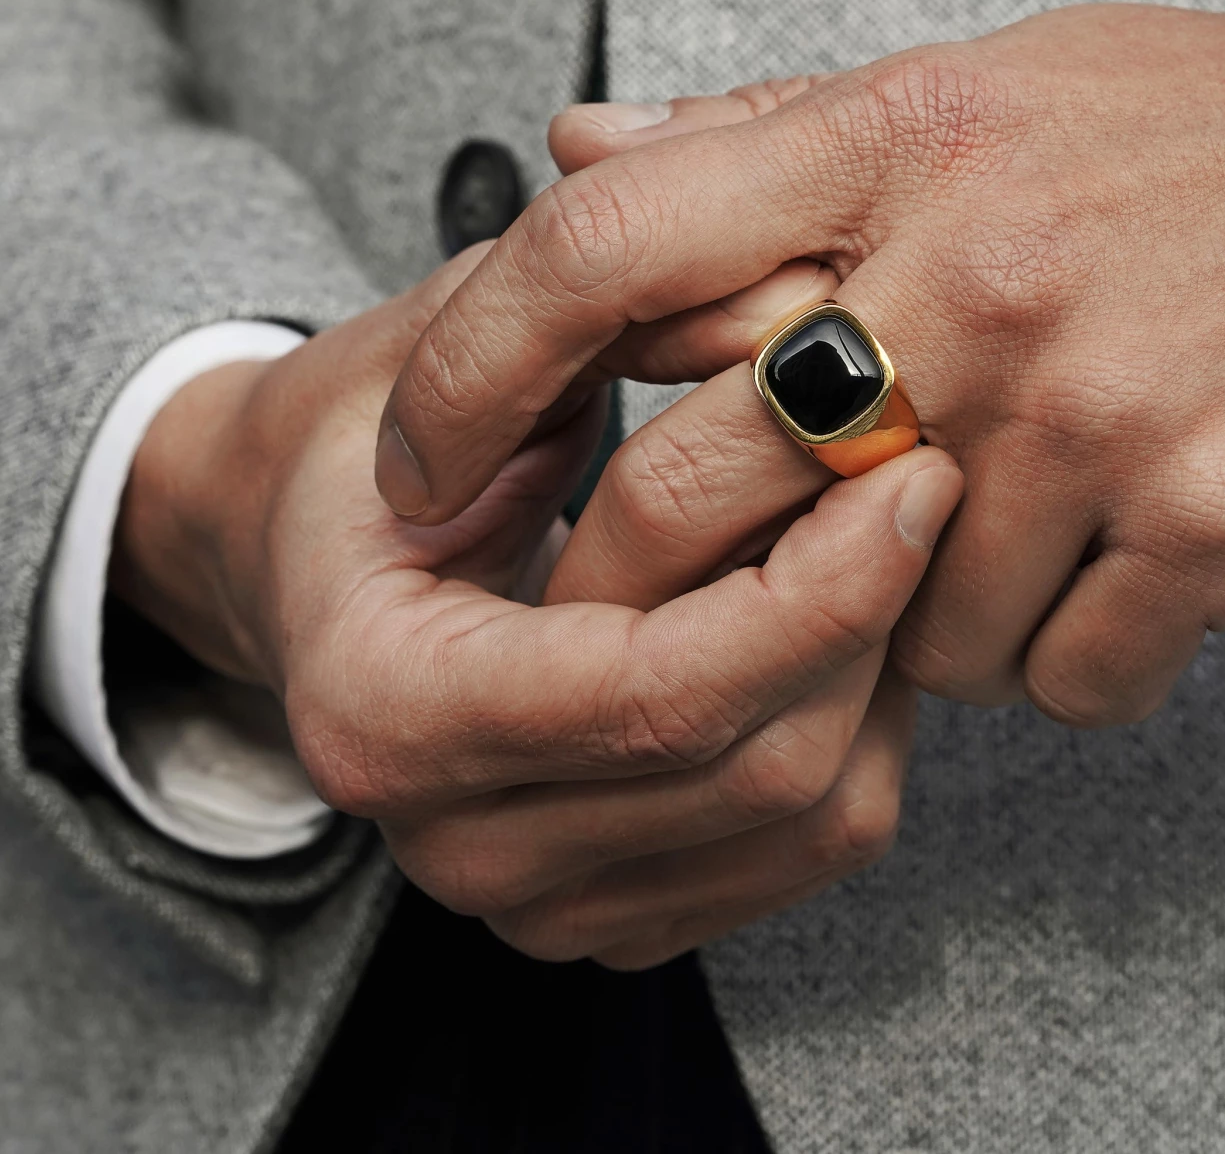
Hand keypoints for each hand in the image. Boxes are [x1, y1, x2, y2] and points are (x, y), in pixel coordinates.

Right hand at [113, 248, 960, 964]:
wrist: (304, 560)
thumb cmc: (369, 440)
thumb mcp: (452, 335)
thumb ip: (613, 316)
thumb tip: (806, 319)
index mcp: (384, 704)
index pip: (655, 693)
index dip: (816, 591)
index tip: (911, 479)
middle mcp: (451, 836)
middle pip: (758, 773)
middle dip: (872, 621)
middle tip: (919, 481)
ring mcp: (533, 896)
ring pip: (806, 823)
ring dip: (878, 673)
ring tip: (873, 543)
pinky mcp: (607, 908)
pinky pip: (806, 852)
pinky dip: (858, 731)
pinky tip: (837, 626)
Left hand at [381, 0, 1224, 727]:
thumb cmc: (1207, 134)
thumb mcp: (987, 83)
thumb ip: (768, 134)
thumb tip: (577, 151)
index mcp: (908, 131)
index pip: (609, 241)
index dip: (485, 366)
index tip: (433, 462)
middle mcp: (989, 263)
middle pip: (717, 481)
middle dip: (681, 570)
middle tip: (717, 576)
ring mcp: (1103, 403)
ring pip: (899, 621)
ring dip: (919, 609)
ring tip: (1016, 513)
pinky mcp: (1221, 522)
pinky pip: (1051, 679)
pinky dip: (1060, 651)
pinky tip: (1121, 559)